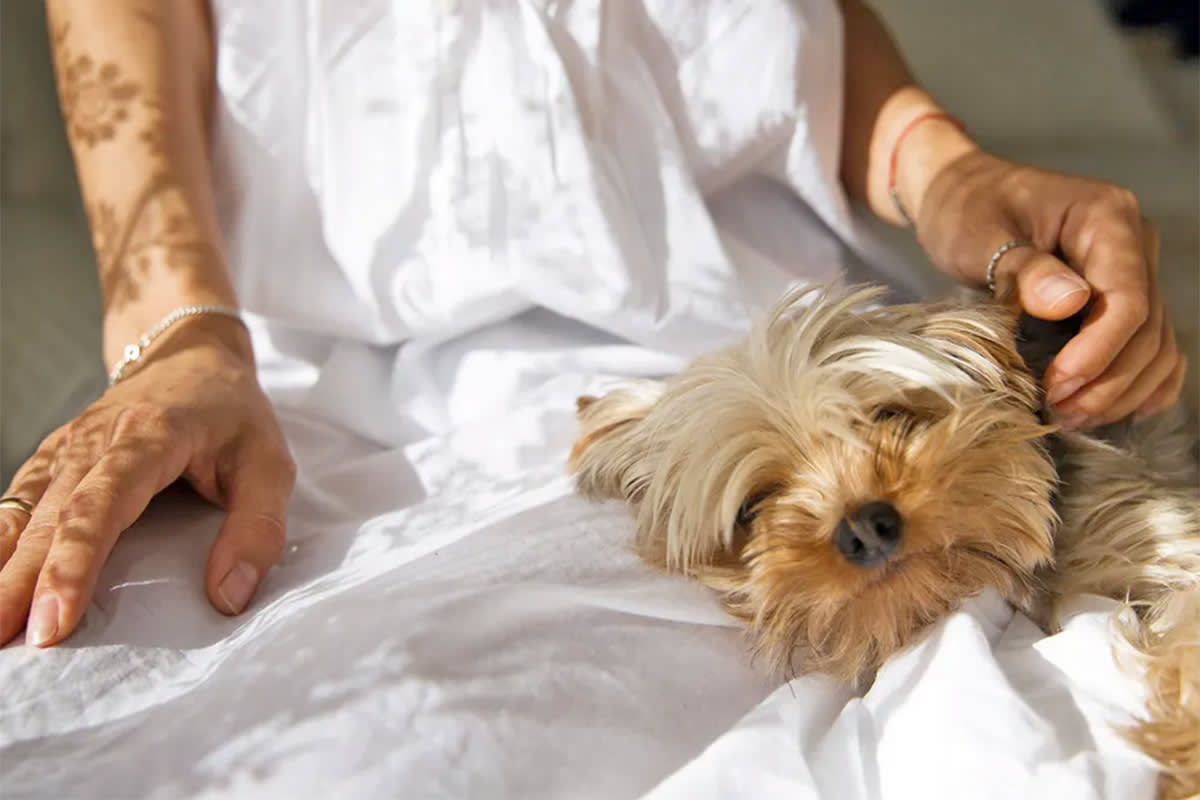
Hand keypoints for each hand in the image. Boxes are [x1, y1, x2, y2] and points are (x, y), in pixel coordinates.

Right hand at [0, 317, 294, 646]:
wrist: (191, 355)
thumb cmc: (234, 414)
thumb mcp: (270, 465)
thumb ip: (257, 529)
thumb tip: (227, 597)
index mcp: (149, 435)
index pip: (102, 506)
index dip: (74, 564)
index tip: (55, 621)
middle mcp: (94, 439)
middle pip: (50, 519)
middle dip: (22, 584)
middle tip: (8, 643)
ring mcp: (66, 447)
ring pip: (21, 514)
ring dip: (0, 571)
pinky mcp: (52, 458)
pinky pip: (14, 502)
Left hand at [914, 150, 1185, 428]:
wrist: (959, 193)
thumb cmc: (965, 208)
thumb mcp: (979, 234)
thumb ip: (1023, 268)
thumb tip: (1071, 302)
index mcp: (1107, 218)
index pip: (1128, 297)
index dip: (1099, 351)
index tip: (1058, 386)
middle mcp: (1134, 244)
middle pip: (1148, 329)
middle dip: (1108, 381)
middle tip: (1058, 413)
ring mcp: (1133, 271)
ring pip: (1155, 345)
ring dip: (1122, 391)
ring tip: (1071, 417)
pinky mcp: (1120, 297)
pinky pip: (1152, 346)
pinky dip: (1140, 383)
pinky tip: (1113, 412)